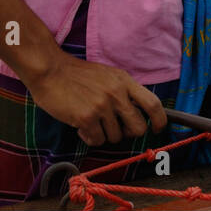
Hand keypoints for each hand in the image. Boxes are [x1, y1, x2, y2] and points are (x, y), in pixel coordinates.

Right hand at [24, 54, 166, 146]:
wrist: (50, 70)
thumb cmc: (76, 74)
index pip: (153, 103)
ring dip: (104, 135)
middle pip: (138, 127)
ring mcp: (102, 106)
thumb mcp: (108, 75)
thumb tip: (136, 113)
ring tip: (92, 122)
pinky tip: (81, 126)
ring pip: (115, 137)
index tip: (159, 129)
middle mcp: (116, 93)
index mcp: (124, 81)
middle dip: (128, 134)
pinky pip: (97, 140)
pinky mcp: (86, 117)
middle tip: (116, 130)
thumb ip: (123, 91)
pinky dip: (89, 138)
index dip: (160, 120)